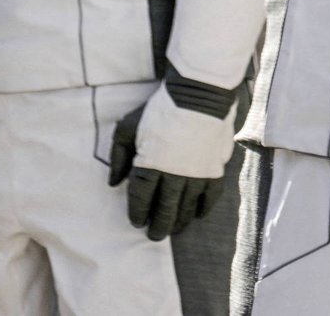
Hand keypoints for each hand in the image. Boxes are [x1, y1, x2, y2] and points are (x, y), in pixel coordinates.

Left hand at [107, 70, 237, 240]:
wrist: (199, 94)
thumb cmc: (160, 110)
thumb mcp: (127, 128)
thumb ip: (118, 157)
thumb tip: (114, 183)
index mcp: (150, 165)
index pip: (142, 199)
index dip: (138, 213)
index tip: (137, 222)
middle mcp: (174, 175)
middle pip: (165, 209)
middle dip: (159, 226)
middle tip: (155, 236)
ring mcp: (197, 173)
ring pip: (187, 206)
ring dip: (180, 221)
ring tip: (175, 229)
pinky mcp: (216, 167)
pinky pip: (211, 195)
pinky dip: (204, 207)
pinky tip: (198, 214)